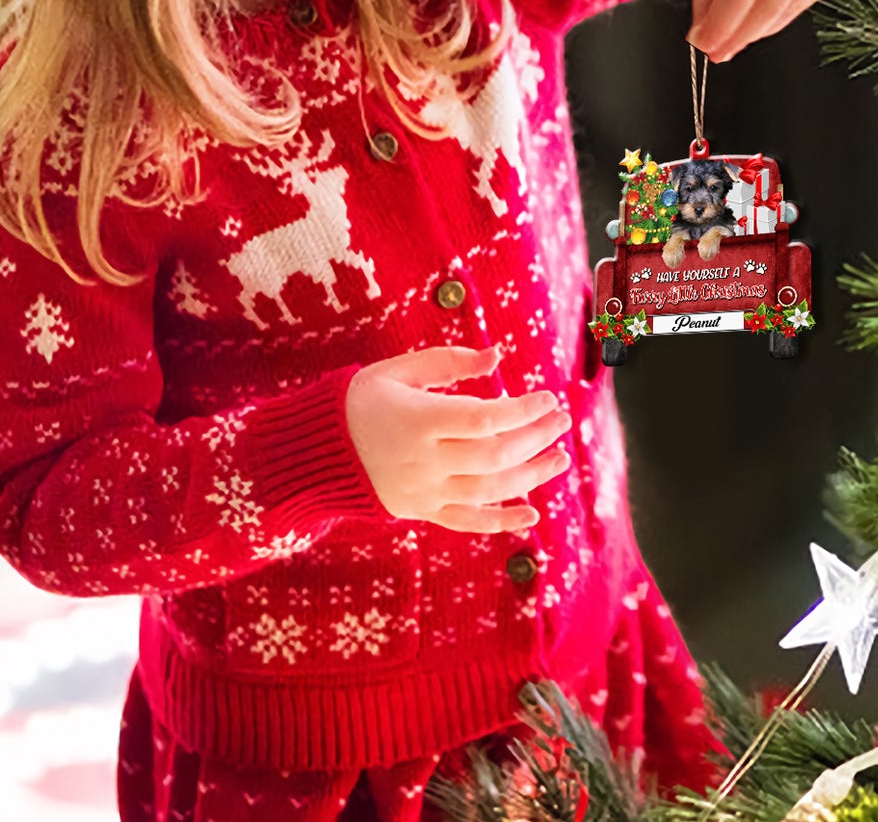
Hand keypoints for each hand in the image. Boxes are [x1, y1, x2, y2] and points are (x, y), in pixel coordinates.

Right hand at [345, 344, 572, 532]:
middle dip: (535, 438)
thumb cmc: (361, 400)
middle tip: (562, 421)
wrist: (315, 451)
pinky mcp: (422, 511)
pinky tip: (532, 514)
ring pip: (489, 490)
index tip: (547, 397)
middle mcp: (425, 461)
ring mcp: (424, 491)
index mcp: (419, 420)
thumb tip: (497, 357)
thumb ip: (449, 362)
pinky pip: (467, 521)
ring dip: (531, 475)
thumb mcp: (398, 370)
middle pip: (494, 455)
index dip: (522, 410)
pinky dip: (501, 521)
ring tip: (560, 458)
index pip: (485, 419)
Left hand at [687, 0, 845, 62]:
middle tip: (715, 52)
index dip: (720, 25)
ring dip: (756, 30)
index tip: (702, 46)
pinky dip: (776, 17)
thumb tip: (705, 40)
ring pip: (786, 9)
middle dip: (737, 35)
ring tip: (732, 34)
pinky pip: (802, 2)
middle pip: (766, 5)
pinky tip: (757, 17)